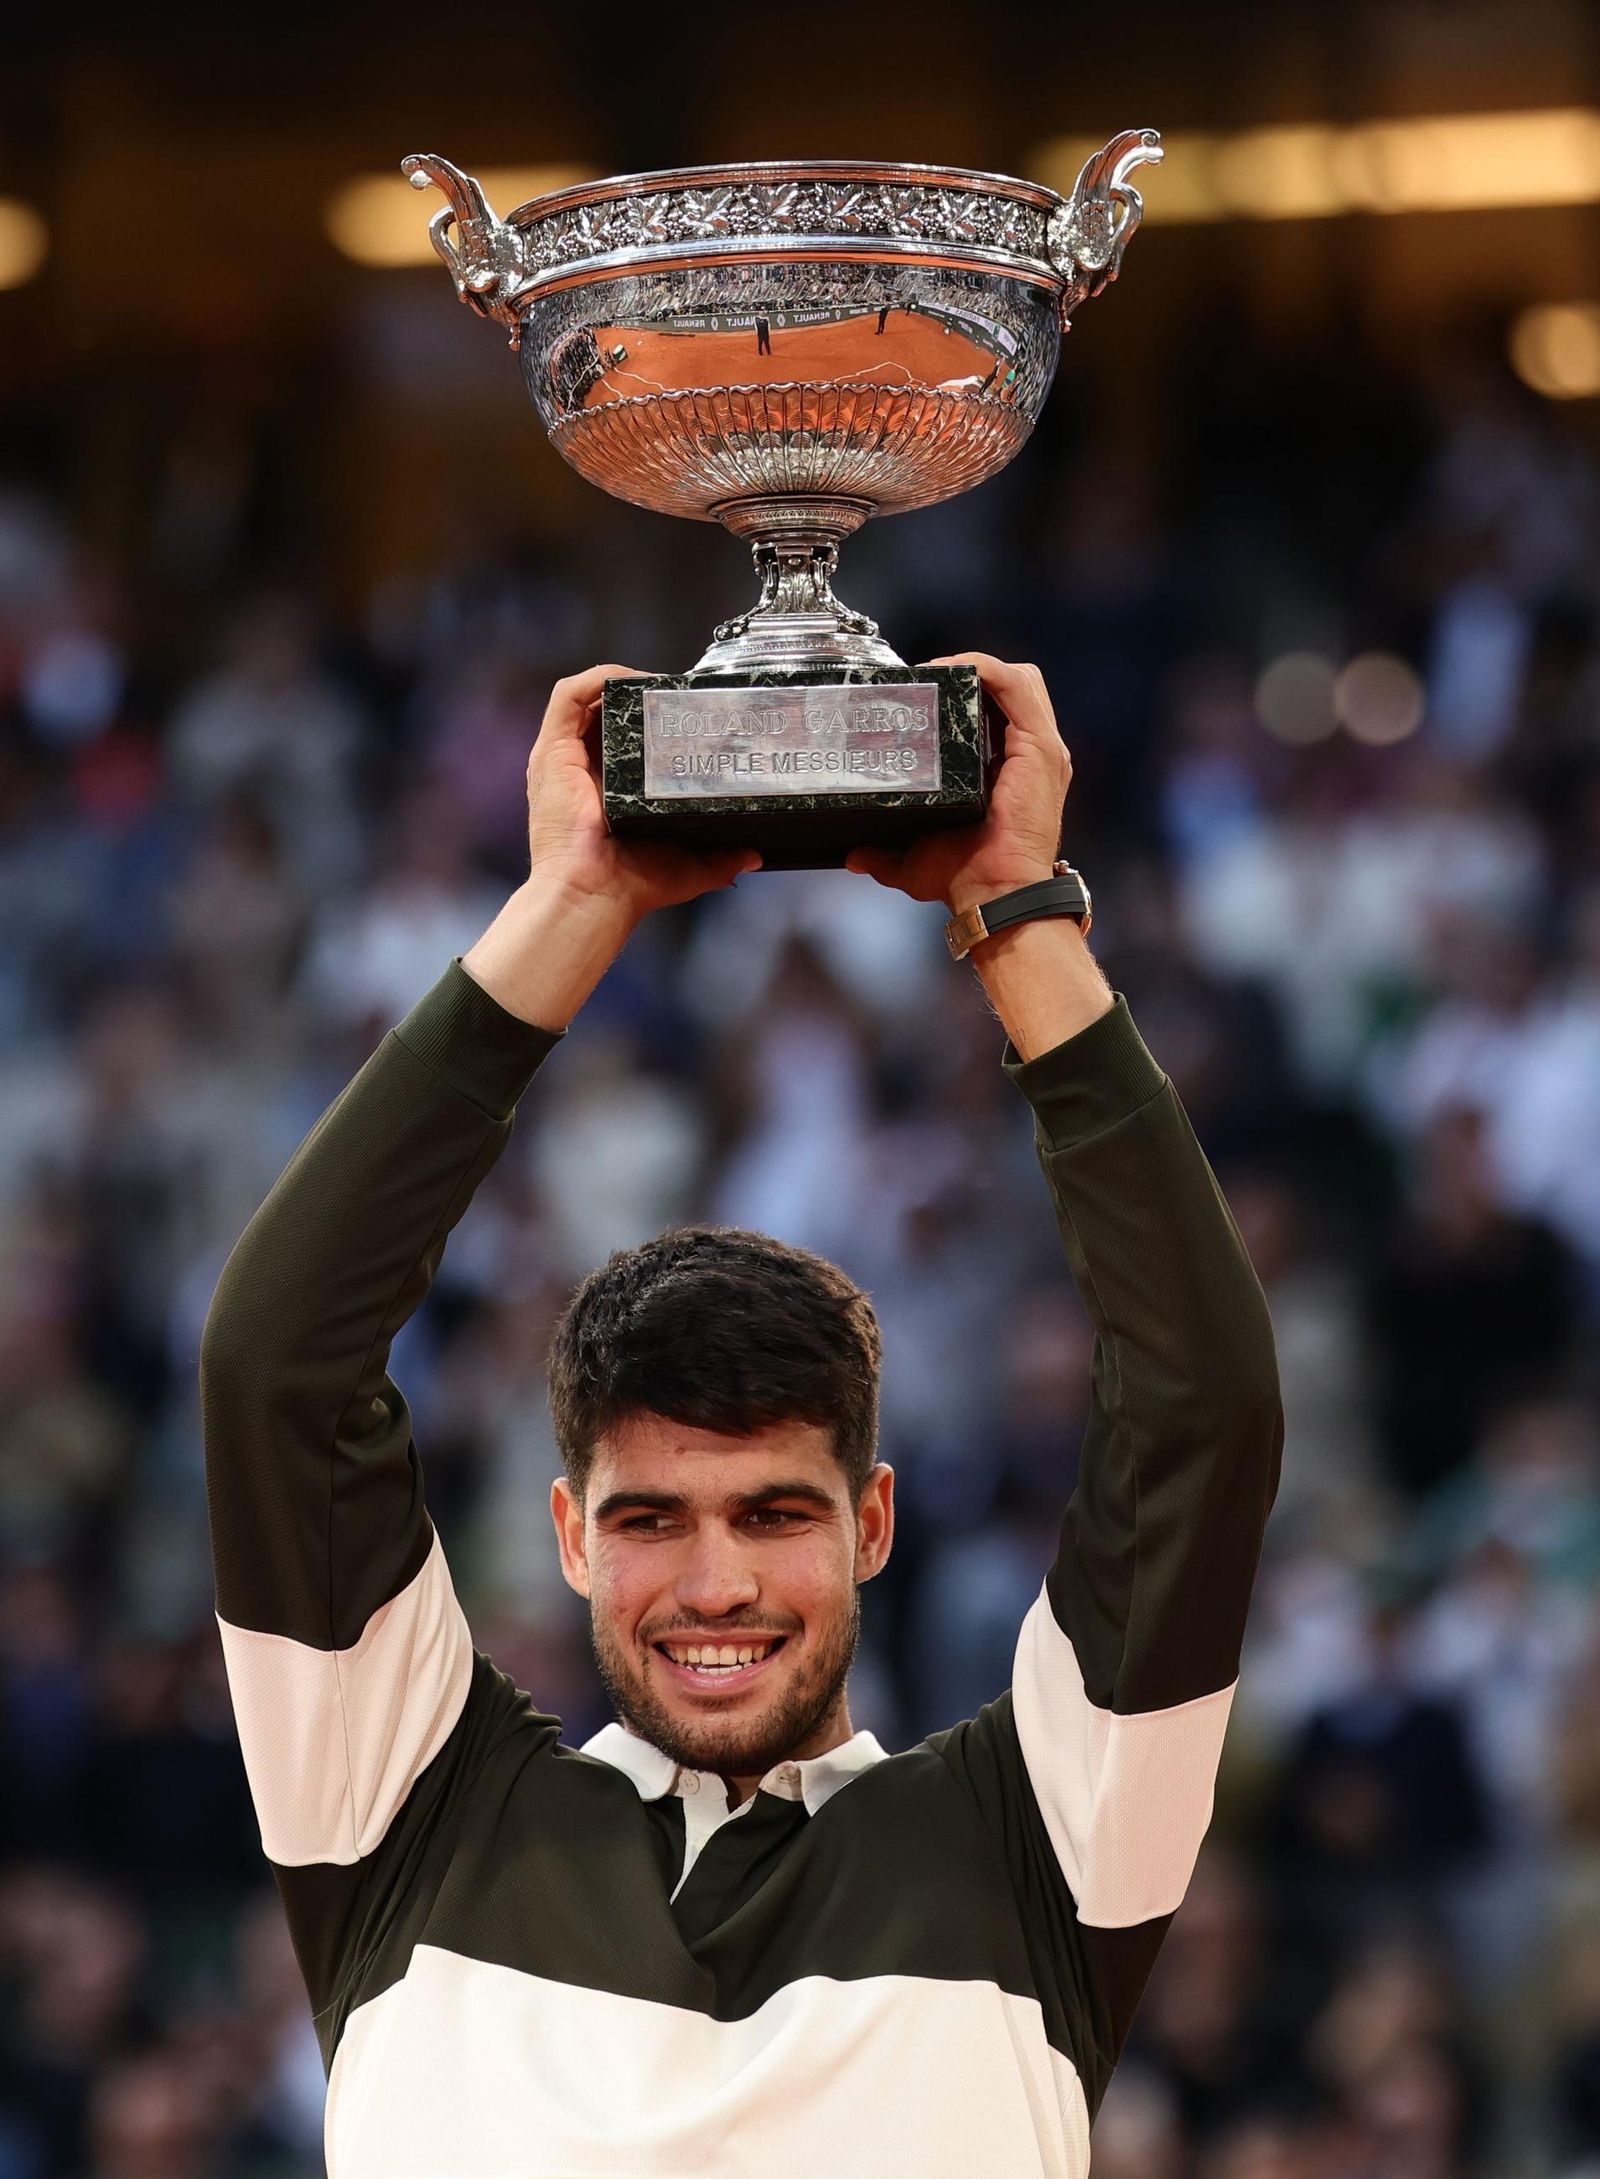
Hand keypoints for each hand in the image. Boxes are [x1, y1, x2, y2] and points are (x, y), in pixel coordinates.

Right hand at [526, 664, 759, 932]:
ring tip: (658, 682)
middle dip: (641, 696)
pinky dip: (597, 679)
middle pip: (607, 713)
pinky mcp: (551, 752)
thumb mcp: (688, 867)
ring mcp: (562, 759)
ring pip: (587, 698)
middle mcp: (580, 770)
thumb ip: (722, 858)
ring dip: (621, 681)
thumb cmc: (630, 888)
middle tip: (679, 694)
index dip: (651, 720)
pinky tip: (630, 679)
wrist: (593, 897)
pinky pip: (567, 696)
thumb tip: (755, 855)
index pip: (624, 740)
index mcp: (605, 791)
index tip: (686, 713)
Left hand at [845, 654, 1069, 913]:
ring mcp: (1041, 749)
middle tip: (927, 681)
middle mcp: (1031, 755)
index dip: (963, 694)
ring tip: (936, 671)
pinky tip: (954, 670)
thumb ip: (883, 854)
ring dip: (976, 666)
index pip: (997, 710)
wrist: (994, 894)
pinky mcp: (1040, 747)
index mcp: (1011, 770)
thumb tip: (853, 854)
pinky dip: (985, 669)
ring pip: (1017, 679)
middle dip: (970, 673)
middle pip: (1010, 687)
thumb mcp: (915, 860)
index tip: (921, 694)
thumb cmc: (966, 879)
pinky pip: (1017, 686)